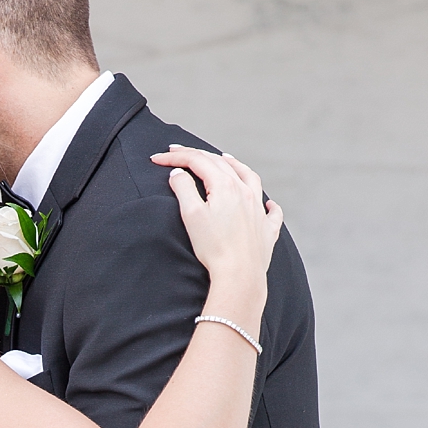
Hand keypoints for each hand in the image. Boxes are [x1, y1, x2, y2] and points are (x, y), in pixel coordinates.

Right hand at [150, 146, 281, 313]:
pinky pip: (270, 209)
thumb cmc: (214, 247)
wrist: (239, 274)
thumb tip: (178, 174)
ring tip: (225, 158)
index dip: (175, 157)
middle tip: (176, 153)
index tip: (156, 158)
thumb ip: (183, 189)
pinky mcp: (266, 228)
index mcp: (225, 186)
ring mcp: (258, 209)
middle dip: (196, 156)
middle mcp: (245, 192)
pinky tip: (267, 203)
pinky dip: (267, 202)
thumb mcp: (191, 215)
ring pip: (248, 176)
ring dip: (234, 165)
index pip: (198, 162)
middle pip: (220, 164)